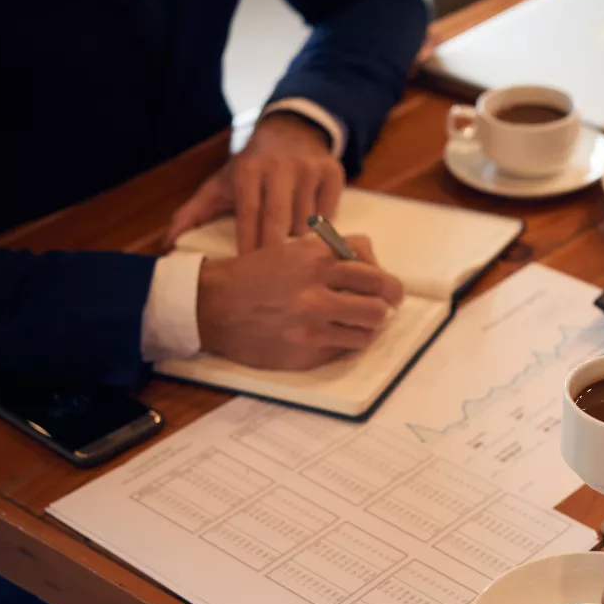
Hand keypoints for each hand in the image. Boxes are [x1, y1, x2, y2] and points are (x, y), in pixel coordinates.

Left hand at [168, 113, 344, 254]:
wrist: (291, 131)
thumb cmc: (253, 165)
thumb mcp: (222, 183)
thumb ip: (194, 212)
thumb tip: (168, 242)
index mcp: (248, 168)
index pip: (249, 214)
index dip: (249, 244)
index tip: (247, 271)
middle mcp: (279, 166)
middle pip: (279, 220)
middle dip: (275, 251)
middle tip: (274, 276)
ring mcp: (309, 168)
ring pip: (306, 222)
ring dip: (299, 241)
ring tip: (293, 252)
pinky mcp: (333, 173)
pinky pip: (329, 214)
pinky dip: (322, 229)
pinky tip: (313, 233)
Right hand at [196, 235, 403, 370]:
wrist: (213, 305)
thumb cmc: (256, 275)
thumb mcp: (293, 249)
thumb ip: (334, 253)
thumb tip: (373, 266)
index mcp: (316, 262)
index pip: (373, 273)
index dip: (387, 283)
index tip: (389, 291)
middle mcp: (316, 294)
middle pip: (379, 304)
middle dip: (385, 306)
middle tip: (382, 308)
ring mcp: (311, 327)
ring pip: (368, 331)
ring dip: (367, 328)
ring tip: (356, 324)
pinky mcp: (305, 353)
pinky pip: (344, 349)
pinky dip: (345, 343)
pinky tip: (333, 336)